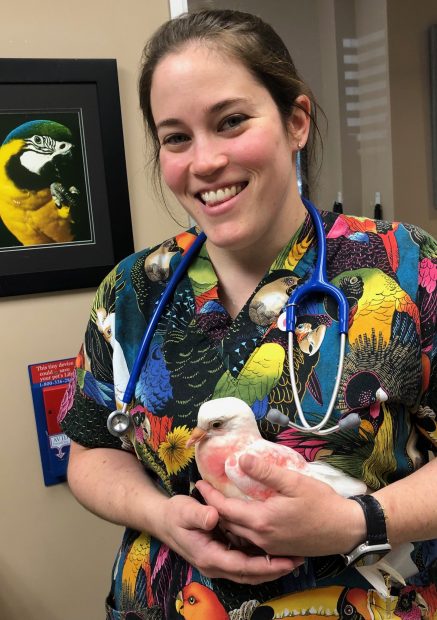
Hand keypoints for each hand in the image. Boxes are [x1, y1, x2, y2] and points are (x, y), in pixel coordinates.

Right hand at [156, 493, 302, 583]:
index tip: (284, 561)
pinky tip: (277, 551)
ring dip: (271, 567)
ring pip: (250, 571)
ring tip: (294, 558)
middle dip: (274, 570)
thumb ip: (199, 515)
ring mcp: (220, 562)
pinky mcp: (223, 555)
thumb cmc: (174, 513)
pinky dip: (261, 561)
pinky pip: (245, 563)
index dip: (264, 566)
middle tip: (298, 561)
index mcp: (209, 556)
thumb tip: (214, 518)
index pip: (242, 566)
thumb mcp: (184, 510)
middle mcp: (216, 565)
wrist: (163, 519)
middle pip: (250, 574)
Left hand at [196, 454, 365, 557]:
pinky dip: (241, 530)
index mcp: (261, 520)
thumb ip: (266, 471)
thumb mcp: (294, 481)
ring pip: (238, 535)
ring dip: (226, 520)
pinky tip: (243, 518)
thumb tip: (241, 458)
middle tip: (206, 492)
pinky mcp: (279, 549)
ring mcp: (270, 546)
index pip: (225, 509)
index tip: (198, 484)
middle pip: (228, 525)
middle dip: (214, 509)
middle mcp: (261, 537)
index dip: (210, 496)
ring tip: (220, 503)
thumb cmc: (321, 503)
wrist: (346, 529)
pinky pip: (251, 541)